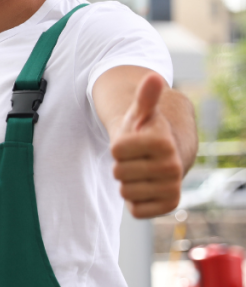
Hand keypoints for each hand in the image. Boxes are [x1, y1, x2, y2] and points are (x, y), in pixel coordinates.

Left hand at [111, 74, 182, 217]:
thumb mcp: (142, 113)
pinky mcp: (168, 206)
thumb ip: (145, 97)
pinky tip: (145, 188)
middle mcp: (172, 167)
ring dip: (127, 183)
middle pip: (118, 172)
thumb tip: (153, 77)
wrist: (166, 155)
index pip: (115, 151)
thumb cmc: (146, 132)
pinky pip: (135, 209)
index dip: (118, 146)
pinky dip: (135, 201)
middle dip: (122, 165)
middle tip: (136, 159)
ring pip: (125, 191)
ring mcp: (172, 187)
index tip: (133, 142)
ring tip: (141, 172)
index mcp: (163, 143)